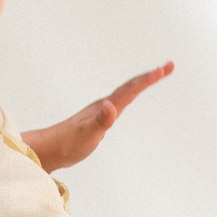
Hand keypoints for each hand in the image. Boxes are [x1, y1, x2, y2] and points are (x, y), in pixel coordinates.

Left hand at [21, 63, 174, 172]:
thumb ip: (100, 121)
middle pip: (131, 86)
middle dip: (150, 77)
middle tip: (169, 66)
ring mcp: (100, 112)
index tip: (165, 69)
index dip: (148, 80)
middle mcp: (104, 105)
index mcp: (105, 107)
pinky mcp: (96, 120)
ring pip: (125, 93)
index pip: (131, 90)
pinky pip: (119, 103)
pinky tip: (127, 100)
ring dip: (141, 84)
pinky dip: (129, 96)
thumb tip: (111, 106)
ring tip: (155, 76)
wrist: (48, 149)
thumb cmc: (67, 144)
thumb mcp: (87, 135)